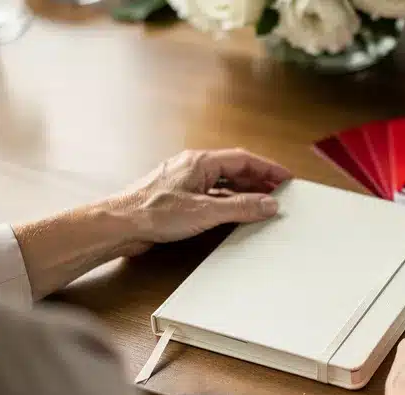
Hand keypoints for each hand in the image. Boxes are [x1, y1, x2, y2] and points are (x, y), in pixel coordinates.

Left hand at [13, 149, 292, 299]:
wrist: (118, 225)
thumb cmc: (153, 212)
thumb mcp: (205, 211)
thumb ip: (241, 207)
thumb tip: (269, 204)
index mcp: (200, 162)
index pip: (243, 160)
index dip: (268, 168)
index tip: (286, 178)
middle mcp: (193, 167)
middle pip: (233, 170)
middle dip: (258, 181)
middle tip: (279, 193)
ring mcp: (184, 183)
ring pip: (221, 184)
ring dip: (243, 193)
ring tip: (262, 205)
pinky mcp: (177, 199)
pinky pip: (210, 196)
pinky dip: (227, 203)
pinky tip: (234, 214)